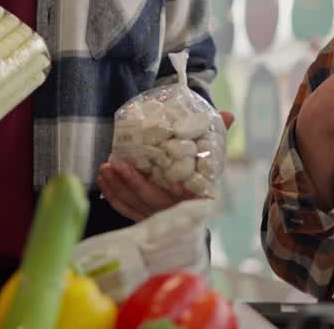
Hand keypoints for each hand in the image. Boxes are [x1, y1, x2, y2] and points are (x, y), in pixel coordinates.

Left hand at [99, 111, 234, 221]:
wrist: (195, 199)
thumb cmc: (200, 173)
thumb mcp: (209, 156)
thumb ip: (217, 135)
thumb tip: (229, 115)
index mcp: (193, 199)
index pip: (177, 198)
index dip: (159, 188)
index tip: (148, 174)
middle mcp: (174, 212)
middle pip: (148, 201)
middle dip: (130, 183)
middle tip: (116, 164)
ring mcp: (157, 218)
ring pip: (133, 206)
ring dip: (116, 188)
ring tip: (105, 168)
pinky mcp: (143, 219)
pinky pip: (125, 210)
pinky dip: (113, 196)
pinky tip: (103, 180)